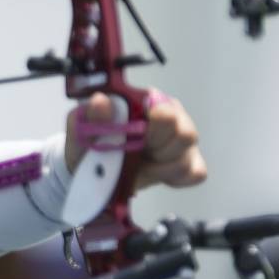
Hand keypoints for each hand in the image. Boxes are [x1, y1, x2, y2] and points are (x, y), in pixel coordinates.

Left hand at [64, 90, 206, 190]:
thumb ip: (92, 116)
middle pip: (185, 135)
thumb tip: (101, 100)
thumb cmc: (90, 144)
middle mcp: (172, 113)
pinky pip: (196, 173)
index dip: (149, 133)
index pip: (165, 112)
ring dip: (158, 168)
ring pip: (187, 157)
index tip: (133, 143)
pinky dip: (172, 178)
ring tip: (138, 166)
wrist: (91, 171)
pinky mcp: (190, 161)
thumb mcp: (82, 131)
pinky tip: (153, 173)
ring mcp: (183, 139)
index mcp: (147, 99)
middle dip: (154, 152)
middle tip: (133, 156)